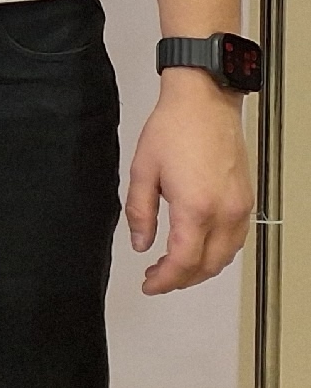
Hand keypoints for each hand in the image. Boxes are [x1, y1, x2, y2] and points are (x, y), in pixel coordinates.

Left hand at [126, 69, 252, 293]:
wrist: (204, 103)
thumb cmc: (173, 128)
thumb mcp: (142, 170)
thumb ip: (140, 212)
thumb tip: (140, 244)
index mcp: (195, 207)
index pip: (183, 262)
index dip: (165, 280)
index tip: (149, 284)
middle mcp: (224, 212)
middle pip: (208, 266)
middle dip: (182, 279)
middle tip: (157, 277)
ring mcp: (240, 208)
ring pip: (226, 257)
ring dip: (201, 269)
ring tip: (174, 267)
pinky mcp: (247, 200)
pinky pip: (236, 240)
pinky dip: (217, 253)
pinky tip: (198, 248)